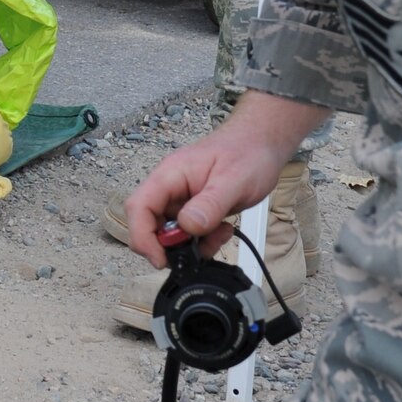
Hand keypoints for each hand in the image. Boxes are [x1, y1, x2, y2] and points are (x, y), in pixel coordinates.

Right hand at [123, 92, 322, 265]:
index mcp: (170, 175)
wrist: (262, 142)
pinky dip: (202, 240)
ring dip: (189, 244)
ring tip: (219, 236)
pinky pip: (186, 232)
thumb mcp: (234, 181)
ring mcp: (180, 198)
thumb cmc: (248, 153)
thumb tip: (186, 226)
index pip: (139, 207)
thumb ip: (210, 204)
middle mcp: (169, 187)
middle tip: (195, 252)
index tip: (161, 259)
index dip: (142, 237)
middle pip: (147, 223)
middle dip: (167, 245)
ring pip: (168, 232)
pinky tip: (223, 230)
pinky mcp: (193, 208)